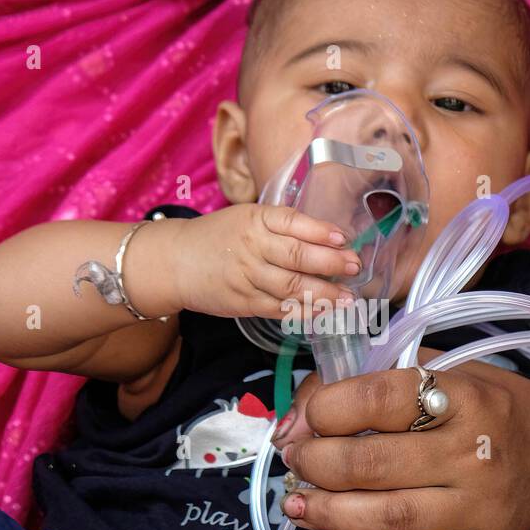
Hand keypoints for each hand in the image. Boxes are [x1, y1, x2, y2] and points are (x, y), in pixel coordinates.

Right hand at [170, 203, 362, 319]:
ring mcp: (247, 277)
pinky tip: (322, 312)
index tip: (344, 240)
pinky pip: (279, 309)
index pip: (293, 222)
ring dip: (324, 294)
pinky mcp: (243, 303)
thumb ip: (282, 226)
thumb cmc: (217, 236)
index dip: (321, 232)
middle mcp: (252, 247)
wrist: (174, 261)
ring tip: (347, 298)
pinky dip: (304, 312)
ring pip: (291, 287)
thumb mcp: (246, 218)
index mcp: (255, 219)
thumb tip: (329, 238)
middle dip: (331, 263)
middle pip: (297, 256)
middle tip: (355, 267)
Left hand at [270, 354, 529, 529]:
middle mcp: (475, 454)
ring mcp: (482, 509)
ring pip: (388, 518)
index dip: (325, 409)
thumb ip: (369, 381)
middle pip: (372, 464)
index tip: (308, 419)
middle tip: (296, 463)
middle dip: (315, 464)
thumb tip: (297, 418)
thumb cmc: (494, 408)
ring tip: (299, 505)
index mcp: (463, 397)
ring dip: (327, 513)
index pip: (378, 399)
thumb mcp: (443, 371)